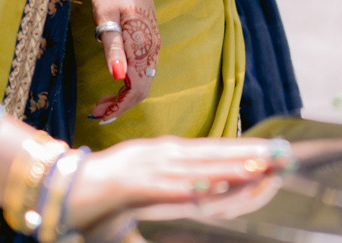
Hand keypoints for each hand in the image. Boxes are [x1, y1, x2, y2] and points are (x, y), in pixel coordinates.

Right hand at [64, 135, 290, 229]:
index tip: (275, 152)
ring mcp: (146, 167)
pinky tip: (207, 188)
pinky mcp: (130, 185)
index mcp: (168, 153)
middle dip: (248, 156)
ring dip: (227, 168)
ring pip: (196, 169)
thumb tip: (206, 190)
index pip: (215, 150)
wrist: (60, 188)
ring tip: (257, 168)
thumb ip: (177, 189)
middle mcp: (162, 154)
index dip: (245, 151)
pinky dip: (187, 188)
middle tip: (281, 157)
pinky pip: (164, 189)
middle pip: (213, 155)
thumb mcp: (149, 188)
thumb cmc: (106, 192)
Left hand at [89, 0, 160, 122]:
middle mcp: (151, 48)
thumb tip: (117, 78)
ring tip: (100, 101)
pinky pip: (144, 70)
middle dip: (120, 105)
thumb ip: (112, 49)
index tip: (99, 114)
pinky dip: (129, 82)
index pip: (136, 89)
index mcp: (142, 46)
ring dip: (123, 95)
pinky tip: (114, 80)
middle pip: (142, 89)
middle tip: (95, 111)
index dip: (119, 106)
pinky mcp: (149, 39)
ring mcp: (152, 43)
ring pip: (144, 80)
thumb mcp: (106, 18)